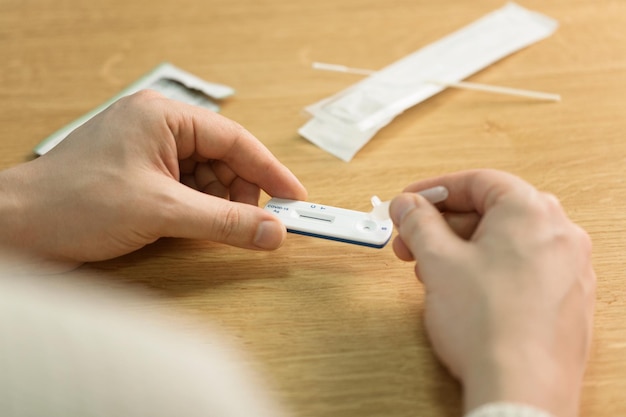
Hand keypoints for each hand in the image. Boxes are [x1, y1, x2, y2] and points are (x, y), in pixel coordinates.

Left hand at [0, 90, 306, 267]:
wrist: (18, 229)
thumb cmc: (75, 203)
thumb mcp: (162, 212)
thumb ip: (225, 222)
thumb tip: (274, 232)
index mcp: (163, 116)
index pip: (234, 140)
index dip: (269, 171)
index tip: (295, 197)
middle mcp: (158, 129)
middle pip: (223, 159)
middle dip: (242, 193)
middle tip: (260, 224)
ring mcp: (148, 153)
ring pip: (207, 178)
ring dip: (220, 205)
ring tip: (220, 229)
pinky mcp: (141, 177)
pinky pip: (187, 190)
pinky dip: (200, 211)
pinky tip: (198, 227)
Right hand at [389, 169, 594, 416]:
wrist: (520, 388)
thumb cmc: (488, 325)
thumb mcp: (438, 261)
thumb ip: (418, 223)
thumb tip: (407, 206)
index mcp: (531, 211)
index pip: (476, 181)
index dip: (434, 190)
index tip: (408, 203)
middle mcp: (559, 232)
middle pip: (491, 211)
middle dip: (444, 225)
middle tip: (412, 240)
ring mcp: (568, 267)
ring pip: (505, 241)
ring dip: (462, 249)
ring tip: (431, 271)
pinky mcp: (566, 298)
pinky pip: (522, 267)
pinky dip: (488, 269)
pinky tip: (462, 289)